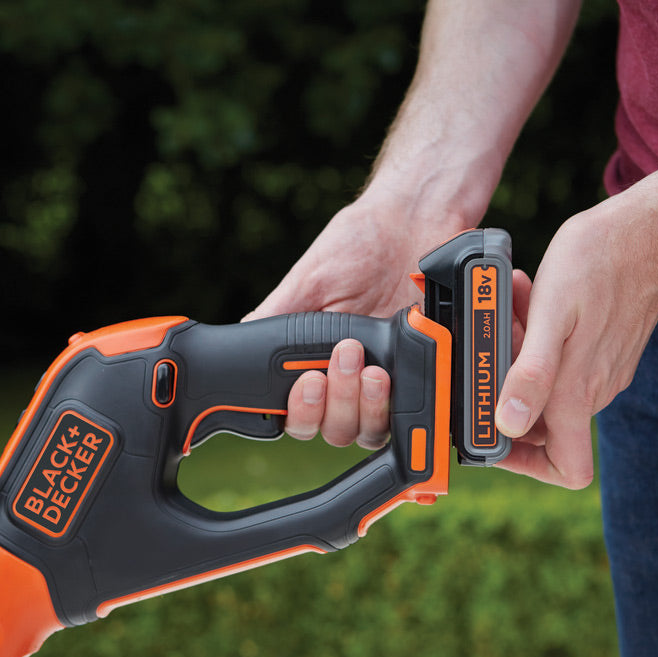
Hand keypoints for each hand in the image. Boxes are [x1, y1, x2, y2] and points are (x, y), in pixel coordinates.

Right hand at [248, 192, 469, 448]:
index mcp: (312, 362)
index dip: (299, 410)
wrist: (414, 224)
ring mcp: (381, 385)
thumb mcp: (308, 279)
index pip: (295, 413)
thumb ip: (274, 317)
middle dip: (335, 402)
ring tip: (371, 370)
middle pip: (329, 429)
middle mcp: (344, 380)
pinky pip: (402, 416)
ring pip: (364, 431)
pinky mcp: (416, 379)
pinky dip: (393, 403)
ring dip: (362, 405)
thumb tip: (240, 344)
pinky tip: (391, 375)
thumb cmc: (358, 246)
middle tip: (345, 357)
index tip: (309, 382)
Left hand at [493, 198, 657, 487]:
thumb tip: (509, 425)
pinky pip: (562, 358)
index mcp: (579, 392)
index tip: (492, 431)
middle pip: (541, 420)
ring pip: (547, 383)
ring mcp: (603, 371)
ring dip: (520, 352)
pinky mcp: (605, 350)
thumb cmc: (600, 261)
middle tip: (495, 340)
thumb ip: (533, 374)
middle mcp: (594, 391)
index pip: (564, 468)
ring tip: (512, 306)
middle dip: (508, 385)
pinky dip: (539, 337)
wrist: (647, 227)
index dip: (525, 462)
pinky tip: (532, 298)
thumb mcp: (553, 313)